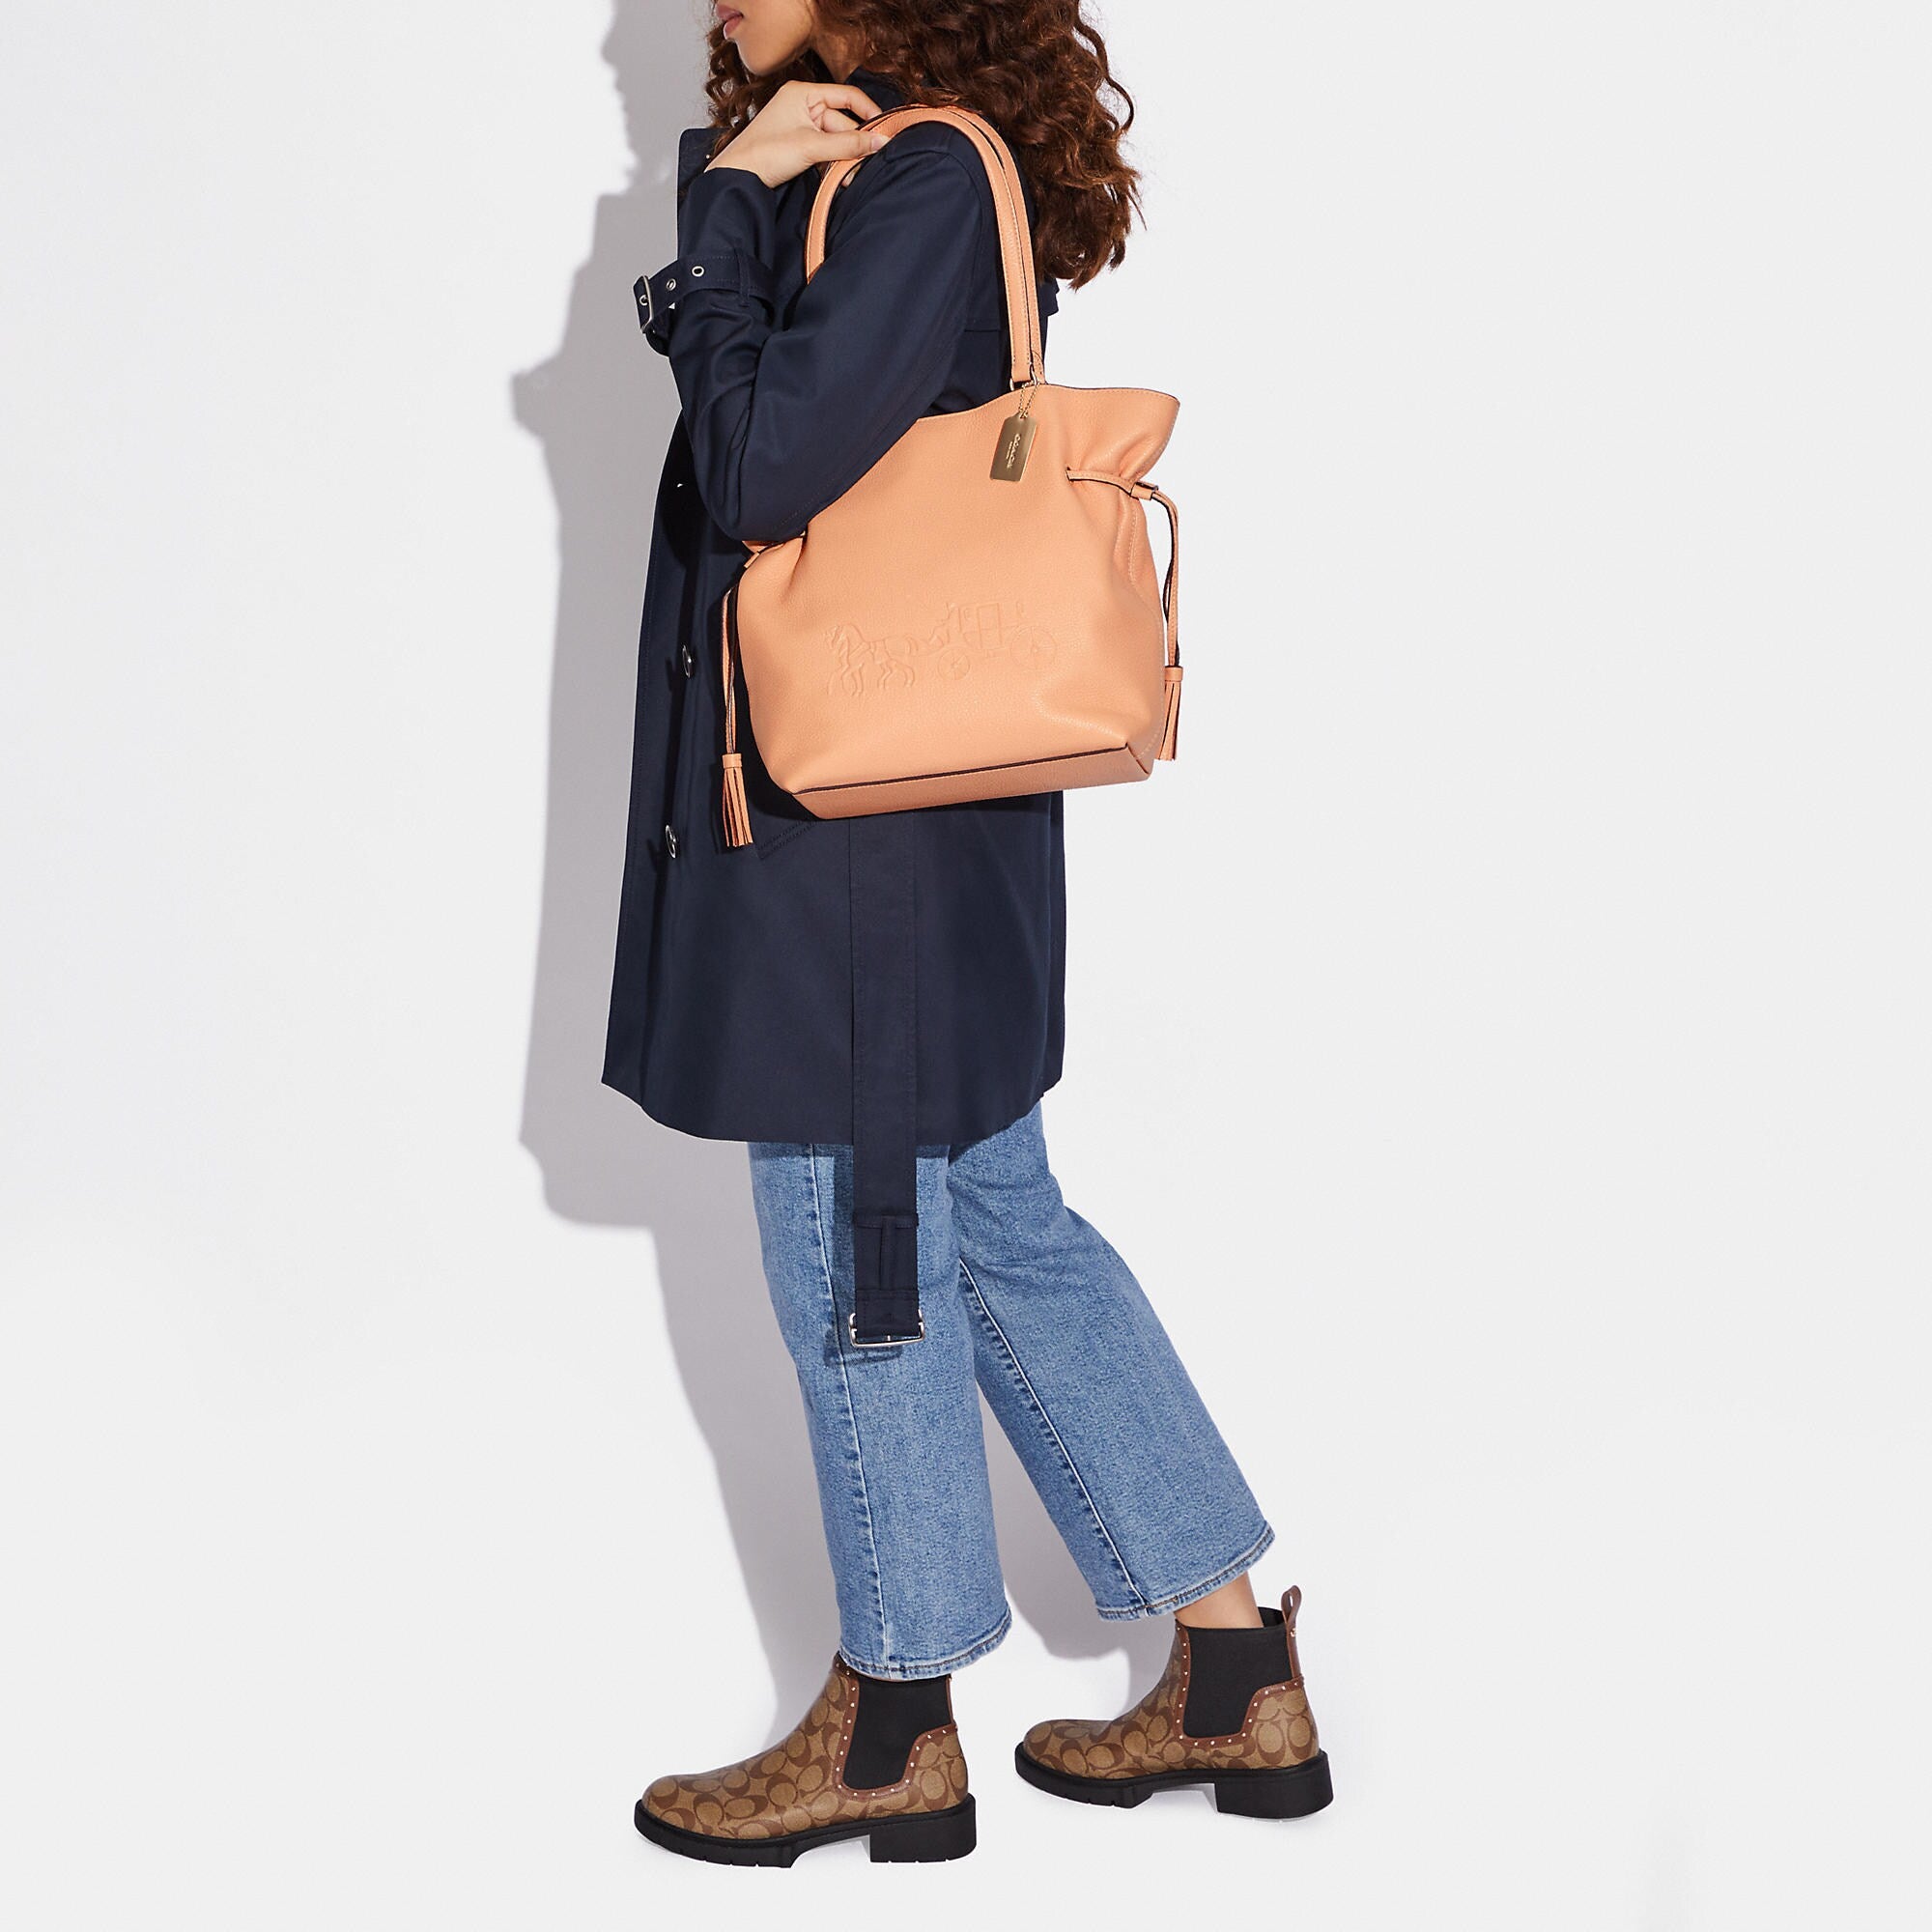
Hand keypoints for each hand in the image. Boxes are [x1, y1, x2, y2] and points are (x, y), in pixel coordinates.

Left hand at [704, 79, 890, 188]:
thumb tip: (880, 141)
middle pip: (843, 123)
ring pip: (836, 141)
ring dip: (845, 159)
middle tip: (867, 165)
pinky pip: (826, 151)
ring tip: (850, 178)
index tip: (884, 130)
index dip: (868, 112)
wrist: (737, 176)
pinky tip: (839, 179)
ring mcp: (801, 125)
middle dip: (854, 146)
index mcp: (803, 93)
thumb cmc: (764, 154)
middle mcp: (803, 105)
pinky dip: (833, 165)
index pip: (847, 96)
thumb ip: (848, 145)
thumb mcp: (811, 147)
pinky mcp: (799, 145)